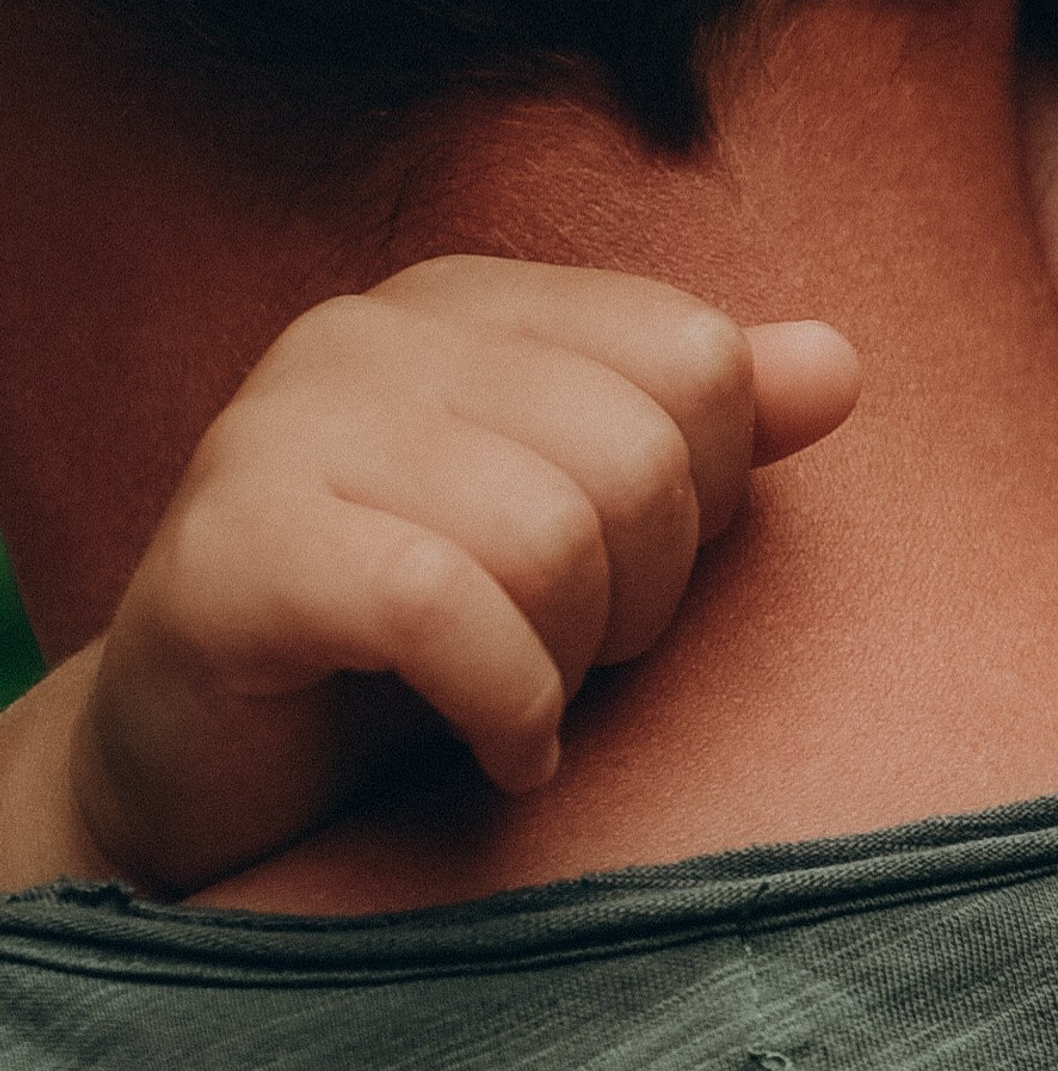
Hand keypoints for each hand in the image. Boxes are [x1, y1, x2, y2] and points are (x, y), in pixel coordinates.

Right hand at [44, 257, 859, 896]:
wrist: (205, 771)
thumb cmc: (421, 636)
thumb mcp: (592, 517)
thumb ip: (712, 430)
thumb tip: (839, 365)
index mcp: (472, 299)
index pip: (696, 356)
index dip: (706, 493)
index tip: (634, 571)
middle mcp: (369, 332)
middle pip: (641, 450)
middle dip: (643, 592)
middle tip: (576, 655)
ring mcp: (283, 427)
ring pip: (554, 533)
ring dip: (571, 658)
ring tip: (525, 694)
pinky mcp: (232, 550)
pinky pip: (447, 608)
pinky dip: (508, 704)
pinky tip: (501, 747)